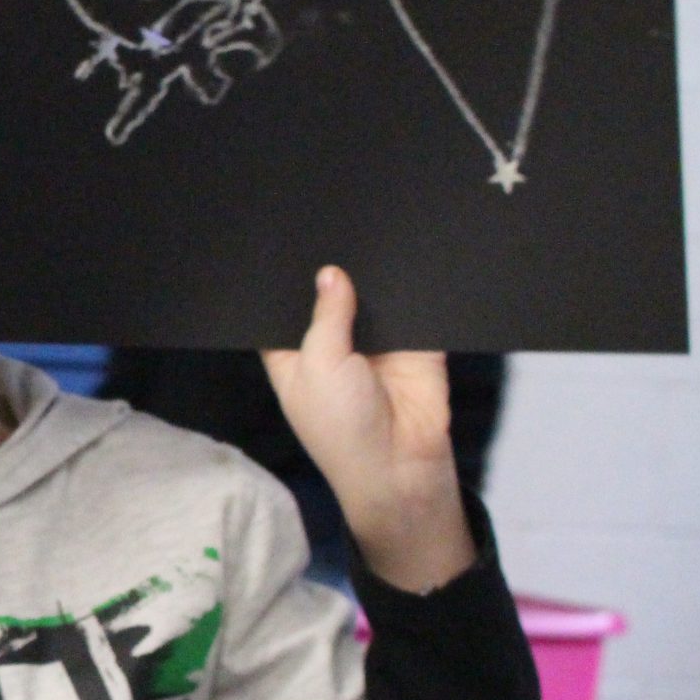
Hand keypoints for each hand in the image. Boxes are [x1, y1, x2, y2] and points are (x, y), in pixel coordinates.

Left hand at [261, 266, 472, 592]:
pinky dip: (412, 291)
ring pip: (374, 300)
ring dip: (374, 279)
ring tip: (368, 237)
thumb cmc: (342, 427)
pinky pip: (414, 311)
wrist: (403, 466)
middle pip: (331, 299)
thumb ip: (326, 316)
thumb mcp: (319, 365)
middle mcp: (333, 348)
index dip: (285, 286)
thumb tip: (330, 273)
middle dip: (332, 274)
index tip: (283, 249)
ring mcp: (376, 346)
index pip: (284, 312)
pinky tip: (406, 259)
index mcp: (295, 356)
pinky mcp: (416, 347)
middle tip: (330, 233)